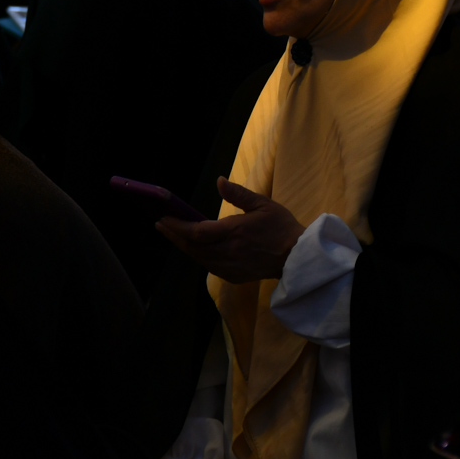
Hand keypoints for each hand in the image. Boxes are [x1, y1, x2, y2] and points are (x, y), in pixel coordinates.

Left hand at [155, 176, 305, 283]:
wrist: (297, 257)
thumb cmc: (282, 227)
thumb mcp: (263, 204)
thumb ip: (239, 194)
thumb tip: (220, 181)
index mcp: (235, 231)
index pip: (197, 232)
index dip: (177, 226)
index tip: (164, 218)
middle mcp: (229, 251)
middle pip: (193, 247)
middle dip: (175, 236)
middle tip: (162, 224)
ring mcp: (230, 266)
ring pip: (199, 258)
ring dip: (185, 247)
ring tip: (174, 234)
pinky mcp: (234, 276)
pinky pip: (210, 267)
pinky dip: (199, 256)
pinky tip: (196, 248)